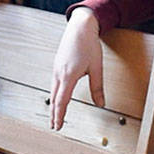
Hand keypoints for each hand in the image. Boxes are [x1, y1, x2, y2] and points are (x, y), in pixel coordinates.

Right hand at [50, 7, 103, 129]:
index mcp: (69, 76)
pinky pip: (53, 83)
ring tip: (55, 116)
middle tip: (54, 127)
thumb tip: (101, 104)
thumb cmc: (89, 45)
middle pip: (54, 99)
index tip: (58, 126)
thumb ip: (97, 88)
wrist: (80, 26)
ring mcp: (56, 69)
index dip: (59, 115)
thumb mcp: (97, 67)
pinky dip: (54, 94)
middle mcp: (59, 73)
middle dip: (54, 114)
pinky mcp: (56, 64)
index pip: (62, 101)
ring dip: (53, 105)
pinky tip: (57, 98)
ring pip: (52, 91)